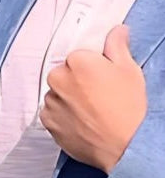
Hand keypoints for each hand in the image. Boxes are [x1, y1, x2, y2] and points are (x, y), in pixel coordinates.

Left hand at [39, 23, 146, 173]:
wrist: (124, 146)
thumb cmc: (128, 108)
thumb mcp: (129, 70)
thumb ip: (117, 46)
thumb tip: (116, 30)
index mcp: (76, 61)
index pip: (78, 57)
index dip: (92, 68)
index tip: (102, 79)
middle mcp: (58, 78)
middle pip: (64, 74)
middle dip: (77, 82)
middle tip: (98, 96)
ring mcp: (51, 101)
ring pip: (58, 93)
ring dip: (68, 99)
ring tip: (91, 112)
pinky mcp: (48, 122)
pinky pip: (52, 113)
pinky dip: (63, 116)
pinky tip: (81, 122)